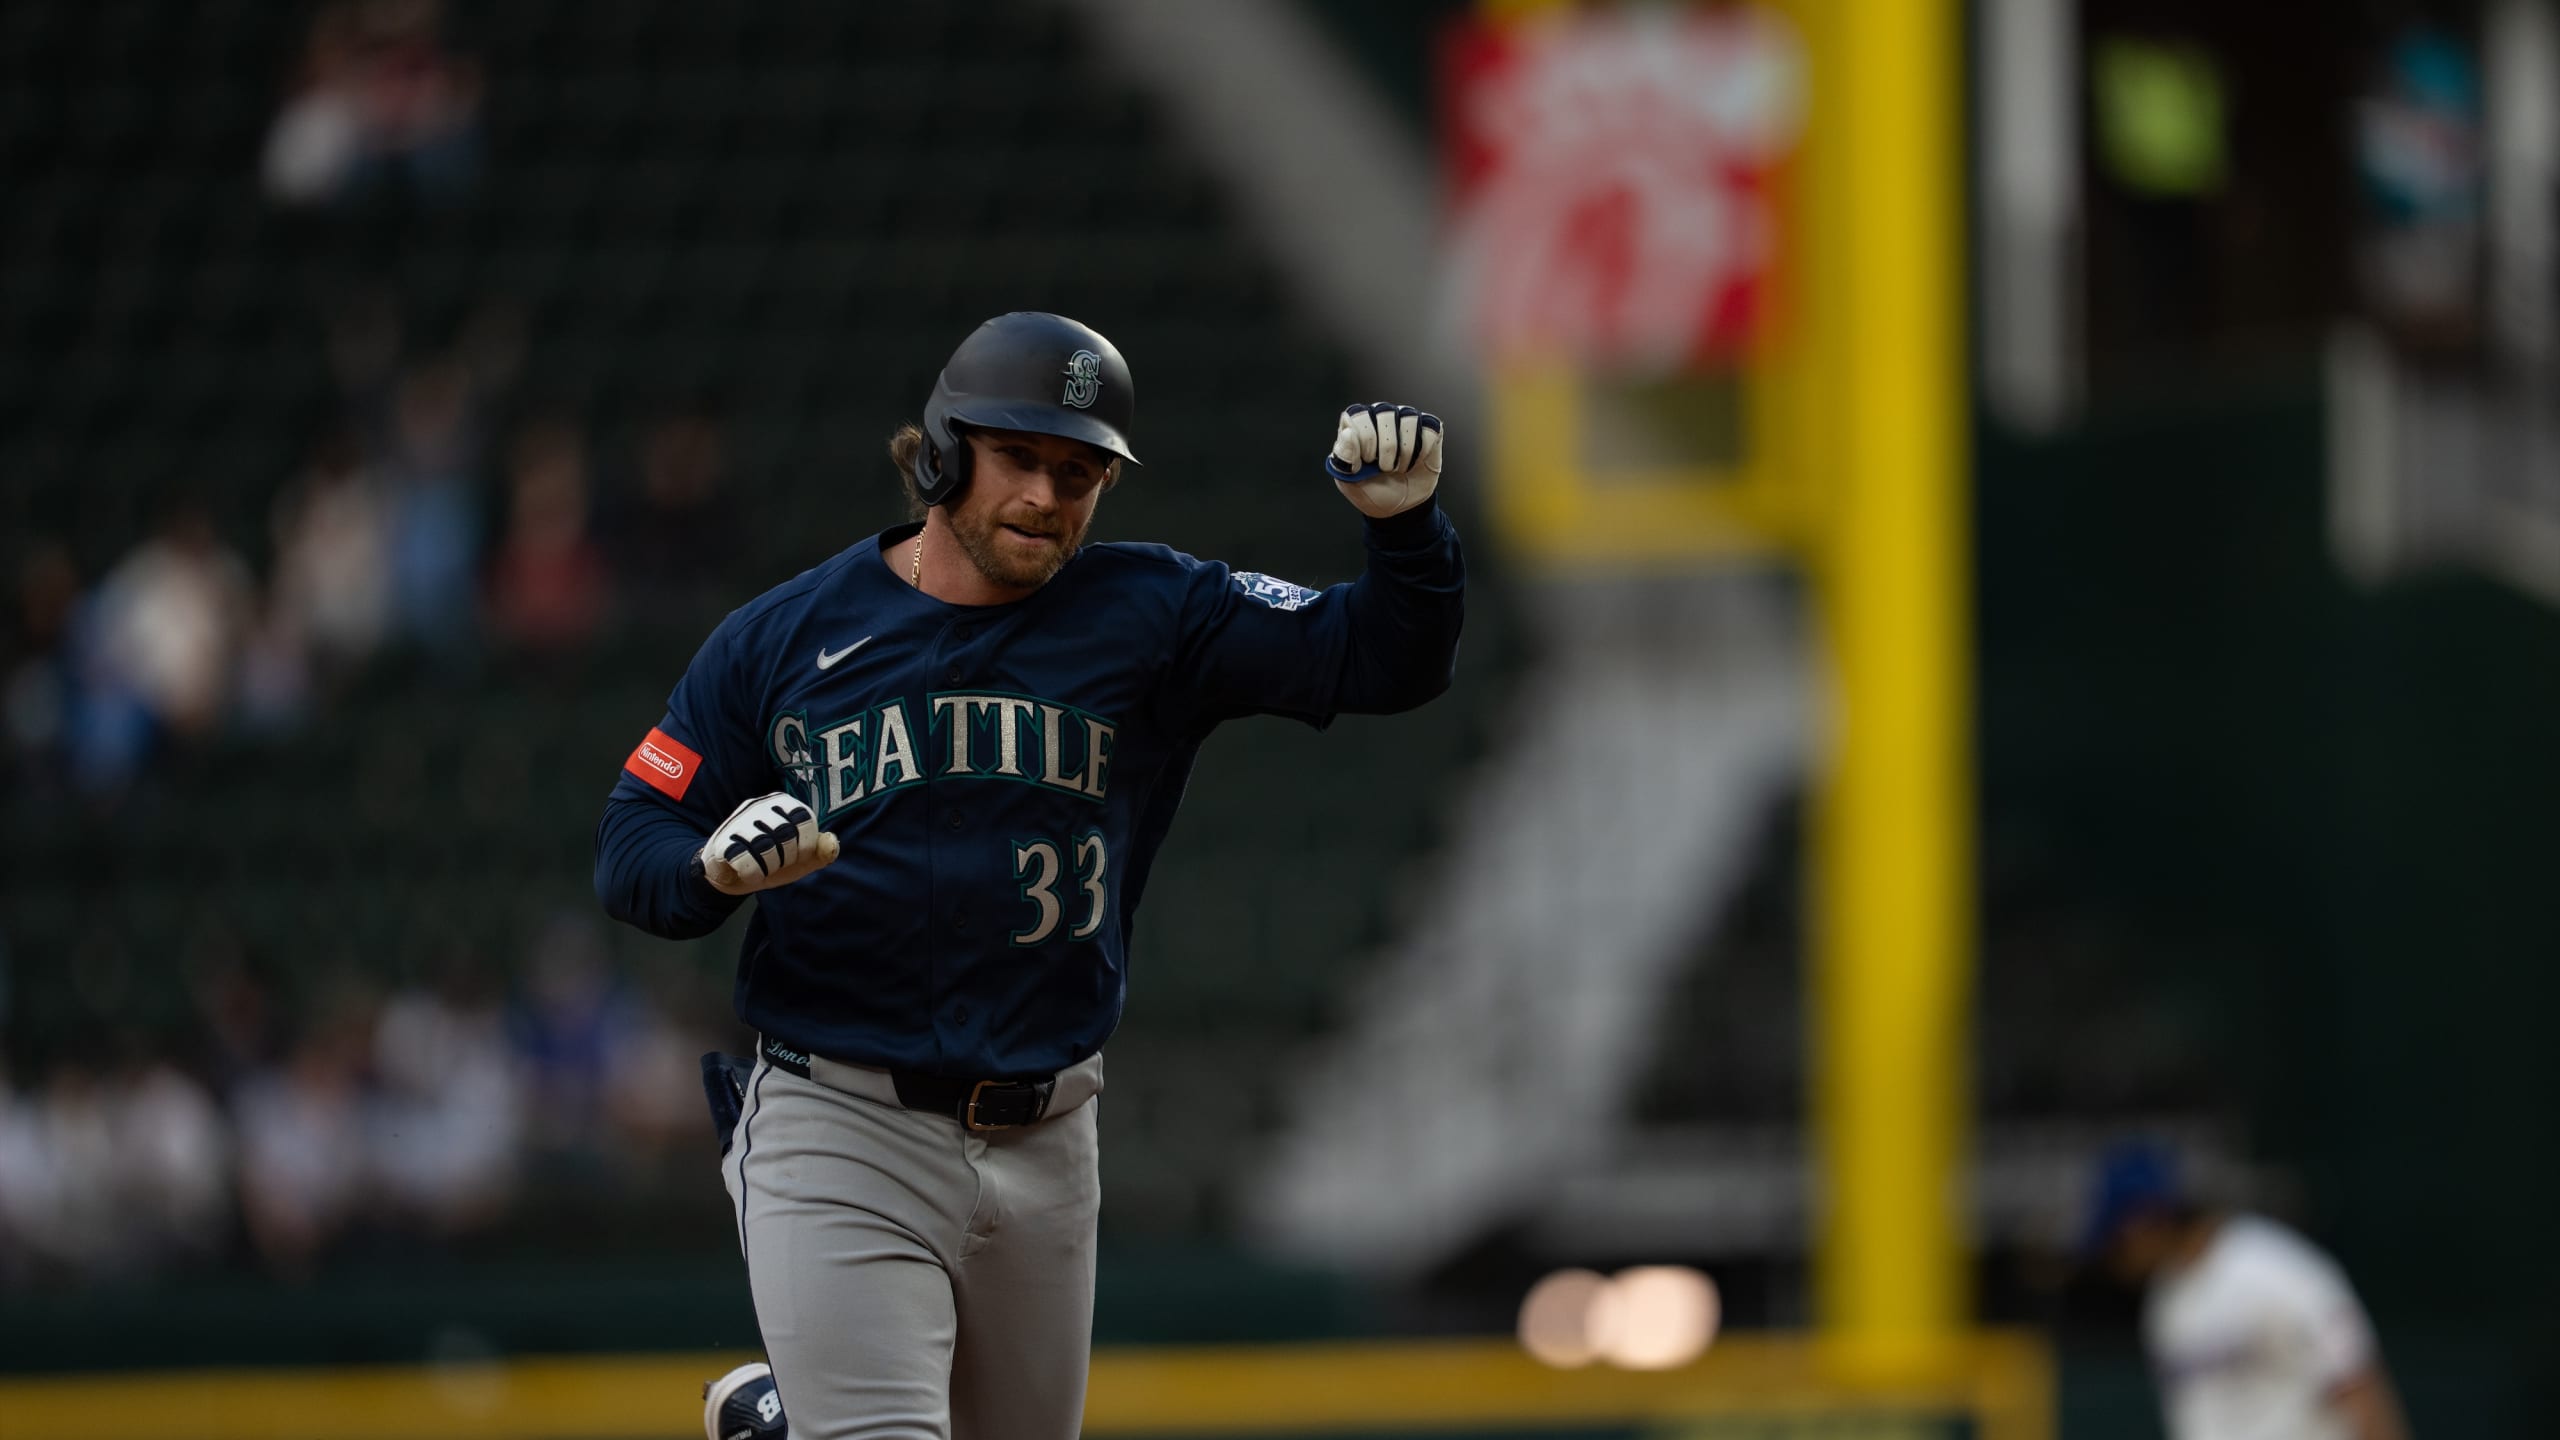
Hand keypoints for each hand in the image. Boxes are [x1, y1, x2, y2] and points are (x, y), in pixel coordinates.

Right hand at [697, 793, 840, 896]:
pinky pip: (746, 862)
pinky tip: (748, 873)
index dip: (805, 845)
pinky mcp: (721, 842)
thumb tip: (832, 841)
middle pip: (786, 833)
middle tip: (775, 862)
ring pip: (765, 847)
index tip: (796, 855)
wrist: (729, 873)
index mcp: (782, 803)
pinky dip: (753, 875)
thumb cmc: (768, 861)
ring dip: (768, 867)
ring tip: (762, 866)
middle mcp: (759, 805)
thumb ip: (819, 853)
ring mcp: (738, 821)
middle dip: (786, 858)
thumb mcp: (799, 860)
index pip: (805, 819)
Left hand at [1326, 402, 1443, 518]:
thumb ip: (1344, 457)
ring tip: (1398, 467)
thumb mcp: (1350, 481)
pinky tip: (1414, 463)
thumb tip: (1348, 431)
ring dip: (1405, 453)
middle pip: (1386, 413)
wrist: (1400, 508)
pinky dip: (1421, 454)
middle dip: (1386, 448)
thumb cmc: (1372, 490)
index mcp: (1357, 423)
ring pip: (1409, 420)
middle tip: (1383, 467)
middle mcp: (1381, 415)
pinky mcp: (1428, 429)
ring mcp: (1405, 419)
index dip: (1365, 440)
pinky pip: (1428, 431)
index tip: (1366, 461)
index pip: (1359, 414)